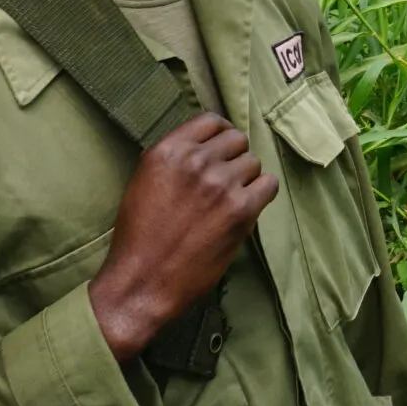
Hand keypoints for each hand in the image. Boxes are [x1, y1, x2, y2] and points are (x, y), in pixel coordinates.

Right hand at [88, 114, 278, 360]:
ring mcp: (220, 184)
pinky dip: (261, 194)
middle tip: (223, 182)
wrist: (140, 283)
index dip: (219, 136)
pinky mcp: (240, 210)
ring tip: (228, 202)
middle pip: (237, 140)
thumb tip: (201, 145)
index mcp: (167, 151)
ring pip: (253, 163)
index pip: (211, 121)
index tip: (220, 151)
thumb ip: (173, 159)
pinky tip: (246, 208)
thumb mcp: (143, 183)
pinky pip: (268, 185)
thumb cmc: (138, 238)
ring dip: (245, 180)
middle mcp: (196, 161)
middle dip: (232, 159)